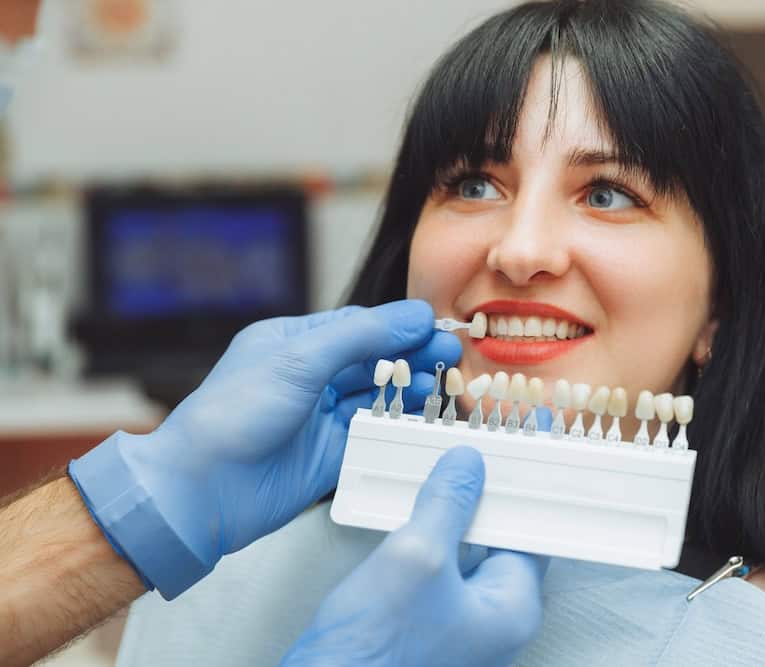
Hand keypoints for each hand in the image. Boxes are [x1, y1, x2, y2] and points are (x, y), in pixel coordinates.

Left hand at [73, 299, 460, 597]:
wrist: (202, 490)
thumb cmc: (232, 416)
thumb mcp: (298, 361)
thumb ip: (360, 336)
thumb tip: (413, 316)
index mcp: (293, 343)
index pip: (358, 326)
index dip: (399, 327)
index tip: (436, 327)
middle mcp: (309, 377)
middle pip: (374, 360)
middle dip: (413, 356)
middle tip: (451, 356)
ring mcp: (321, 417)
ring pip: (378, 396)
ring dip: (412, 389)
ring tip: (445, 386)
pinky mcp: (331, 454)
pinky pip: (375, 433)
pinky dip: (401, 425)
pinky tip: (424, 418)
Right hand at [281, 447, 548, 666]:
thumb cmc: (374, 654)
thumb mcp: (415, 559)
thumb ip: (447, 505)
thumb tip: (468, 465)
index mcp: (510, 608)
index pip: (534, 530)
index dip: (526, 484)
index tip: (528, 448)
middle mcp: (490, 619)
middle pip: (500, 535)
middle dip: (487, 491)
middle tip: (479, 447)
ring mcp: (455, 624)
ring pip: (465, 549)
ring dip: (453, 510)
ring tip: (444, 466)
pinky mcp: (421, 624)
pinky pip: (437, 567)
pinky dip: (430, 533)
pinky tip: (413, 507)